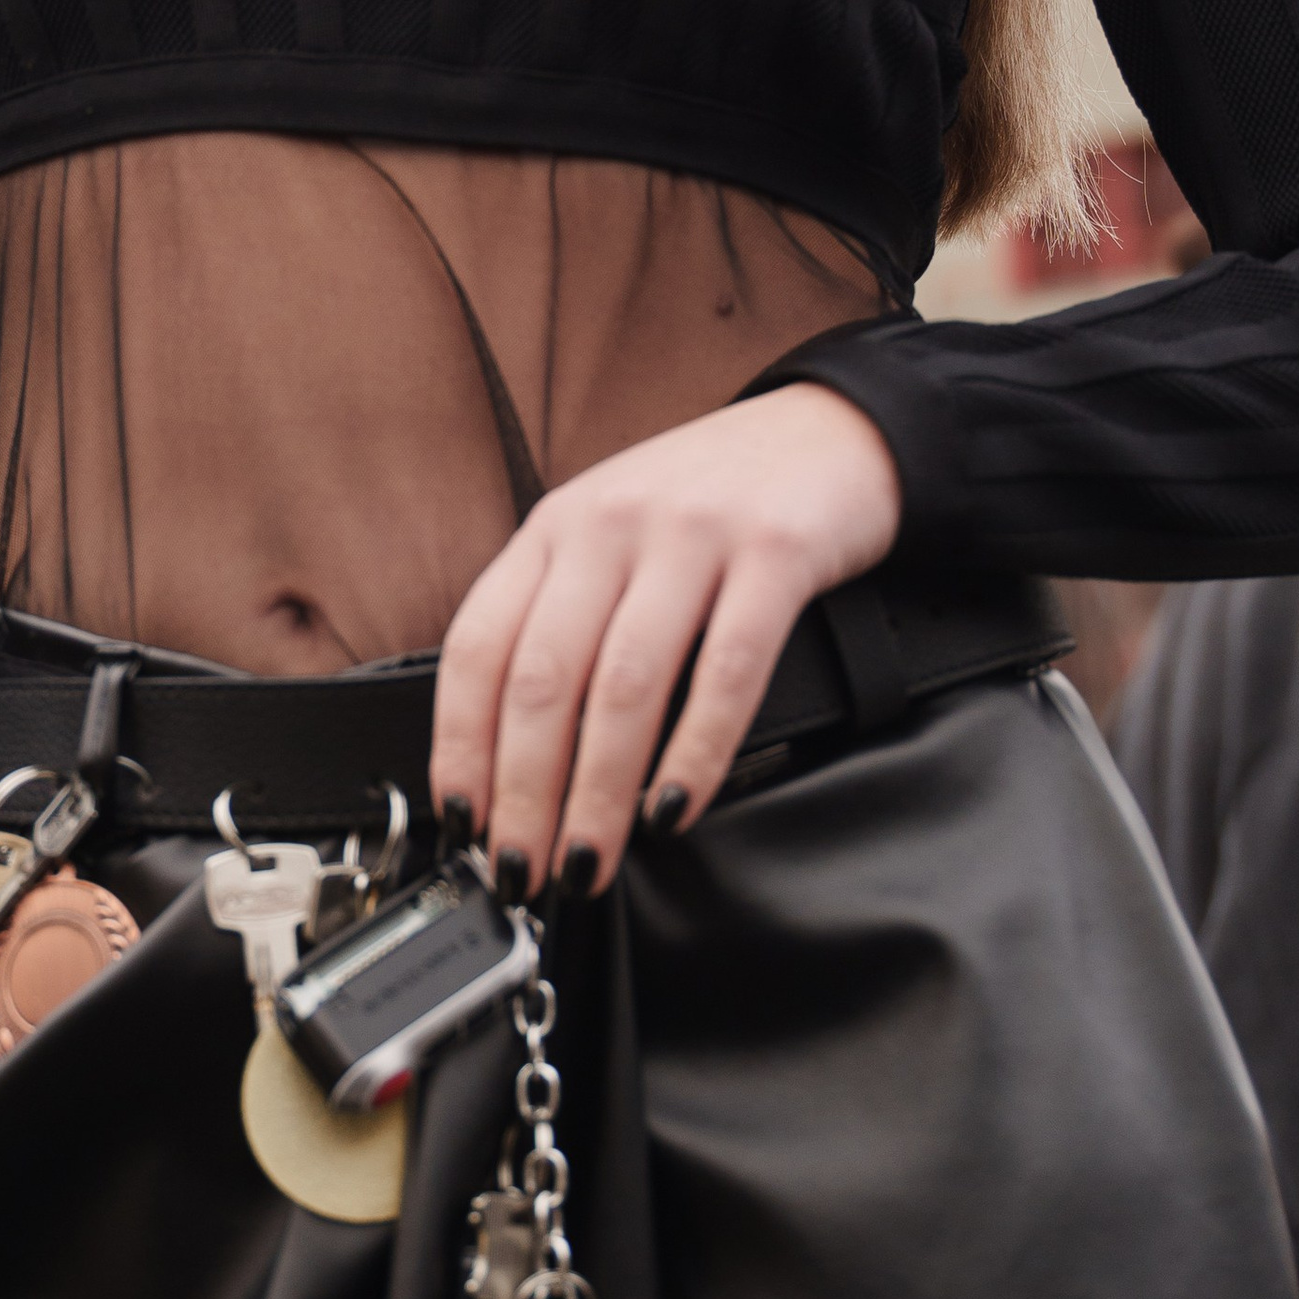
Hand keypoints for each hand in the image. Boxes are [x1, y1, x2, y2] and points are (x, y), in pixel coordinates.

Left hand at [430, 383, 901, 894]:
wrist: (837, 429)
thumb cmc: (717, 501)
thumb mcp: (616, 537)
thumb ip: (565, 617)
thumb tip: (515, 755)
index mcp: (557, 526)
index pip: (479, 646)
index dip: (460, 744)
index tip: (463, 820)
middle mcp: (612, 525)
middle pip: (544, 679)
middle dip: (525, 793)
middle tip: (522, 870)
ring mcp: (692, 536)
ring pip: (624, 686)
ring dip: (598, 793)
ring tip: (589, 861)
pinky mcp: (774, 554)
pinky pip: (726, 672)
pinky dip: (694, 754)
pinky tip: (675, 807)